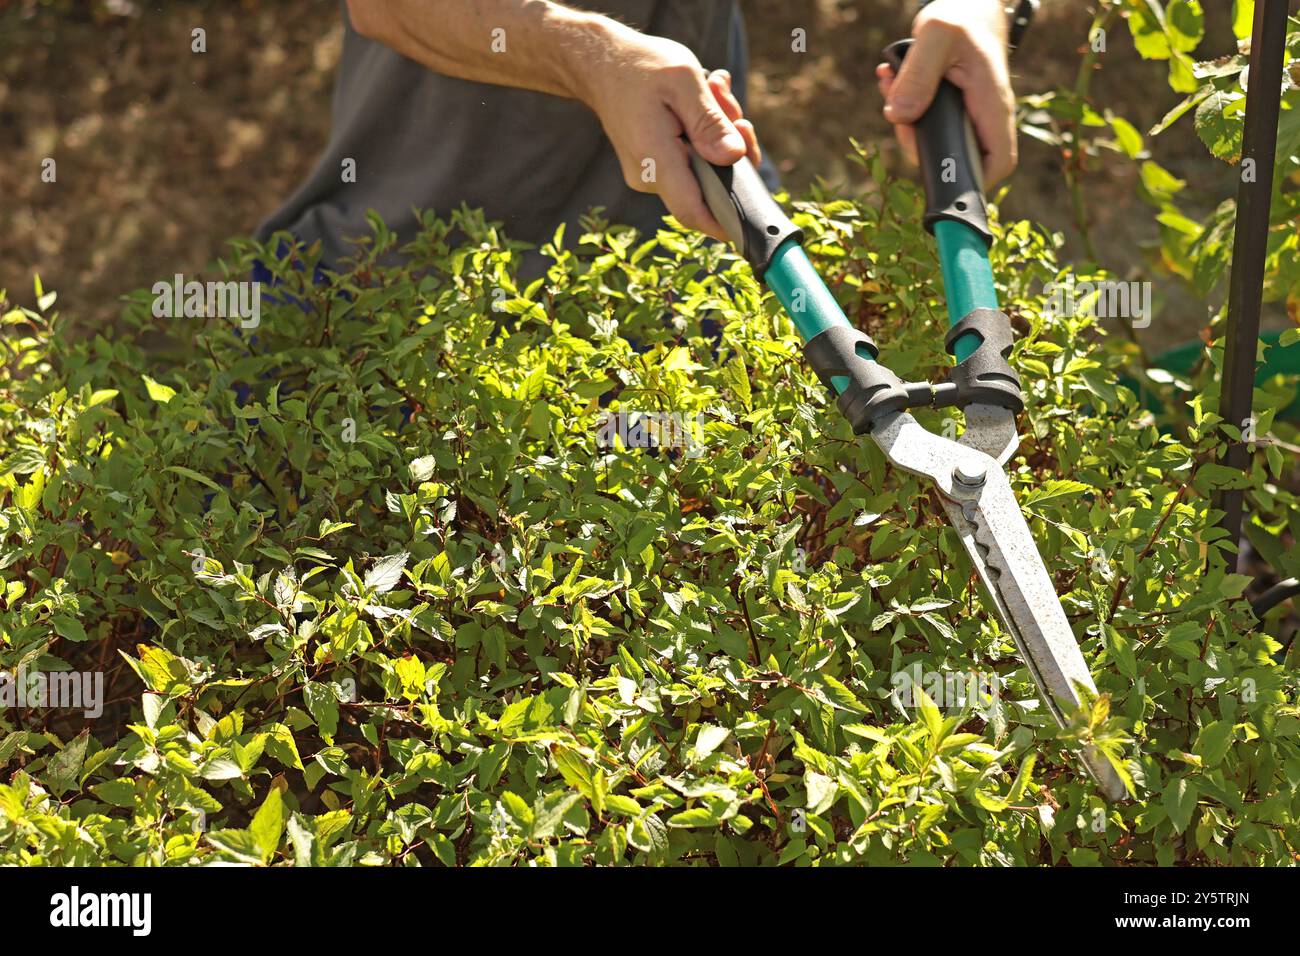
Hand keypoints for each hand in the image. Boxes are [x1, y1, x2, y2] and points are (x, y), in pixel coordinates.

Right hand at [575, 27, 761, 239]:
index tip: (748, 226)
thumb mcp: (683, 80)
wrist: (599, 64)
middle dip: (731, 147)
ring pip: (703, 167)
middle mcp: (649, 175)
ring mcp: (650, 173)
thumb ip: (709, 122)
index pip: (691, 210)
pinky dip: (703, 133)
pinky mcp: (654, 165)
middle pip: (708, 183)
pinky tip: (701, 100)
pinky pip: (691, 158)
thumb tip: (734, 156)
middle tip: (727, 101)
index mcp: (654, 158)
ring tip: (713, 89)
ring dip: (718, 132)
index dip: (723, 223)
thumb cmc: (639, 66)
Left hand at [876, 0, 1016, 184]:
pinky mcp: (953, 107)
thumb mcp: (935, 36)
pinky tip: (893, 83)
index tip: (943, 178)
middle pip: (961, 157)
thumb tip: (900, 116)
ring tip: (892, 87)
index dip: (976, 180)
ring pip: (939, 139)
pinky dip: (906, 108)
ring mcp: (970, 112)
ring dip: (907, 124)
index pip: (999, 160)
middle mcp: (984, 113)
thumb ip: (918, 76)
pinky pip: (927, 120)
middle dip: (922, 147)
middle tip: (900, 121)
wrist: (967, 3)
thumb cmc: (961, 15)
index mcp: (991, 102)